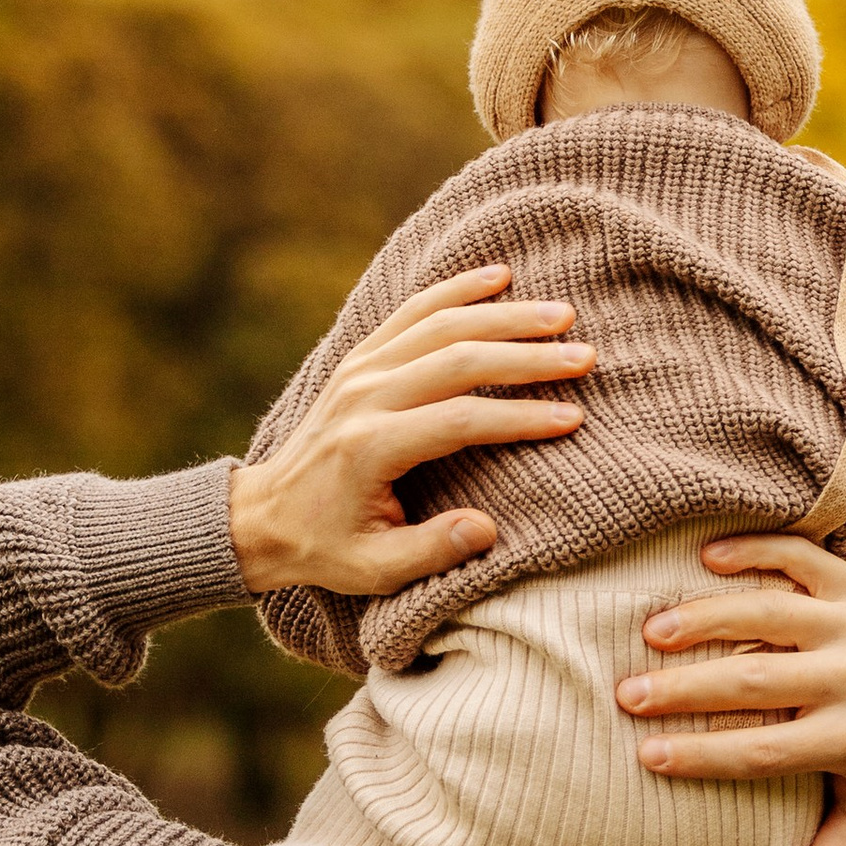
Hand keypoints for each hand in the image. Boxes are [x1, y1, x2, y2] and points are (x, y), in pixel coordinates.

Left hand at [229, 268, 591, 596]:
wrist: (262, 516)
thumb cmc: (324, 547)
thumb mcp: (373, 569)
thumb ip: (431, 551)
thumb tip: (486, 528)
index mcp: (371, 447)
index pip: (461, 420)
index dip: (520, 417)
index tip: (572, 418)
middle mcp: (365, 397)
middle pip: (458, 359)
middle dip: (527, 356)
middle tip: (583, 356)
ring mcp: (359, 370)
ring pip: (440, 324)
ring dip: (504, 315)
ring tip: (560, 315)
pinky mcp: (359, 358)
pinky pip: (413, 311)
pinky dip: (457, 290)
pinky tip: (499, 276)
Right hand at [614, 535, 845, 845]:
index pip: (766, 750)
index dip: (705, 754)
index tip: (648, 756)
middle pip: (757, 681)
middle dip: (686, 687)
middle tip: (625, 693)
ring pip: (773, 611)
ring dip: (707, 616)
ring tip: (652, 629)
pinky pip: (803, 557)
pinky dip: (756, 550)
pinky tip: (705, 558)